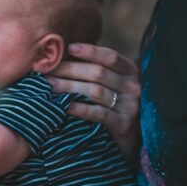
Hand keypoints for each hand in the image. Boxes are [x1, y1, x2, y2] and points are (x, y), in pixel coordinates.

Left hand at [47, 43, 140, 159]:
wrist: (136, 136)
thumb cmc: (120, 104)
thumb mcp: (118, 83)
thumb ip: (102, 69)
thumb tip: (70, 52)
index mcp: (132, 72)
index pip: (111, 57)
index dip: (90, 51)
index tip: (69, 48)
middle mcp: (133, 87)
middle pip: (99, 73)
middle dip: (71, 69)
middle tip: (50, 69)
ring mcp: (130, 106)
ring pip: (95, 92)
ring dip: (70, 86)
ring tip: (51, 85)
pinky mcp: (123, 124)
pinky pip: (99, 114)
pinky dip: (81, 109)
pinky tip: (67, 106)